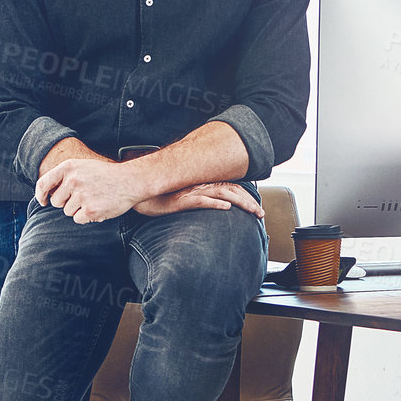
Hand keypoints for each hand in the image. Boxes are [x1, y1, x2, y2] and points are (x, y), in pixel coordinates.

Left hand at [36, 158, 149, 223]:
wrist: (131, 180)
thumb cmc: (105, 175)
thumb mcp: (83, 167)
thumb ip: (64, 176)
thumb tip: (46, 194)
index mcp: (68, 167)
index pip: (43, 183)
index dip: (40, 195)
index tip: (43, 202)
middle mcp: (73, 180)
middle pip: (56, 201)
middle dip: (66, 203)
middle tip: (83, 196)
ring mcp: (82, 195)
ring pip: (67, 211)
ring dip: (78, 209)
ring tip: (94, 199)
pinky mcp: (91, 210)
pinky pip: (78, 219)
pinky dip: (87, 217)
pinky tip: (98, 207)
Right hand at [136, 181, 264, 218]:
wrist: (140, 195)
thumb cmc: (159, 198)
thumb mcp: (182, 200)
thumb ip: (197, 201)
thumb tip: (213, 207)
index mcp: (201, 185)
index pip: (229, 188)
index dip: (245, 197)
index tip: (256, 208)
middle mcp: (199, 186)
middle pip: (231, 191)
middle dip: (249, 202)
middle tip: (261, 214)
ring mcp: (191, 192)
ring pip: (222, 194)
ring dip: (240, 202)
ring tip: (253, 212)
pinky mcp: (181, 200)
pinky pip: (201, 200)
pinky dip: (215, 203)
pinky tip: (226, 208)